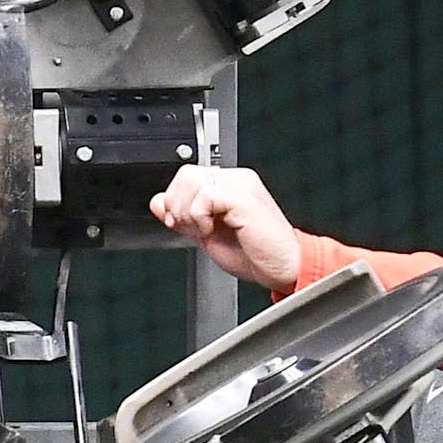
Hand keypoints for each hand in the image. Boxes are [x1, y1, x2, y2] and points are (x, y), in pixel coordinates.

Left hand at [150, 165, 306, 292]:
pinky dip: (199, 217)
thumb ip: (184, 216)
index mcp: (229, 186)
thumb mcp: (208, 234)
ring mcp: (240, 185)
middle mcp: (236, 180)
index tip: (179, 223)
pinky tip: (213, 231)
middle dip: (177, 205)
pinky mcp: (243, 197)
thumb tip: (158, 203)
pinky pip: (204, 196)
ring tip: (205, 230)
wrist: (284, 268)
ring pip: (190, 181)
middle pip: (185, 175)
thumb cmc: (257, 255)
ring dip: (187, 212)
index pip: (187, 177)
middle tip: (193, 229)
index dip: (175, 200)